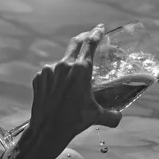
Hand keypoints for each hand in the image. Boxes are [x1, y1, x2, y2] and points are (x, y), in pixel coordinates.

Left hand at [27, 24, 121, 149]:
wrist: (47, 130)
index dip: (96, 34)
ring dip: (70, 64)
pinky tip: (60, 88)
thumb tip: (119, 117)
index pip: (90, 44)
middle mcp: (64, 66)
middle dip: (84, 37)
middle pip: (75, 43)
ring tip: (74, 77)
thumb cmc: (74, 121)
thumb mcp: (97, 116)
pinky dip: (57, 76)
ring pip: (63, 61)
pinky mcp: (39, 78)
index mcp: (81, 70)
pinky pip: (51, 72)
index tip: (100, 28)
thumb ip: (112, 116)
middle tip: (89, 36)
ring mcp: (49, 71)